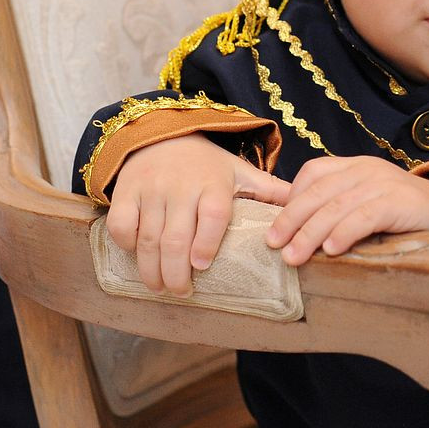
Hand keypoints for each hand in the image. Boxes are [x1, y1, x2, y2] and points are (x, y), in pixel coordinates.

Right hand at [107, 133, 289, 295]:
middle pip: (176, 237)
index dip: (207, 243)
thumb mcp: (240, 171)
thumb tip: (306, 206)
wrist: (163, 135)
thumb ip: (270, 190)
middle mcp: (181, 186)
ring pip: (148, 238)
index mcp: (214, 183)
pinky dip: (127, 246)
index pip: (213, 215)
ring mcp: (151, 189)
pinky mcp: (126, 191)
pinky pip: (122, 225)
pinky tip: (138, 258)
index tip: (203, 266)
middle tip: (182, 292)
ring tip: (160, 288)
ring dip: (152, 270)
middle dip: (176, 272)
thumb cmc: (207, 164)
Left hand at [266, 156, 428, 263]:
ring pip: (336, 206)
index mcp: (355, 167)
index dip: (290, 199)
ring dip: (310, 233)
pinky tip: (332, 251)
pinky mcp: (399, 202)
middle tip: (273, 245)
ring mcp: (383, 183)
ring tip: (294, 257)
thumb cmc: (404, 215)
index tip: (275, 227)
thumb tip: (296, 236)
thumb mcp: (367, 203)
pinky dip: (344, 233)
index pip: (313, 172)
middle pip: (317, 191)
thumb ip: (339, 209)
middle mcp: (366, 169)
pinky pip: (364, 216)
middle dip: (291, 219)